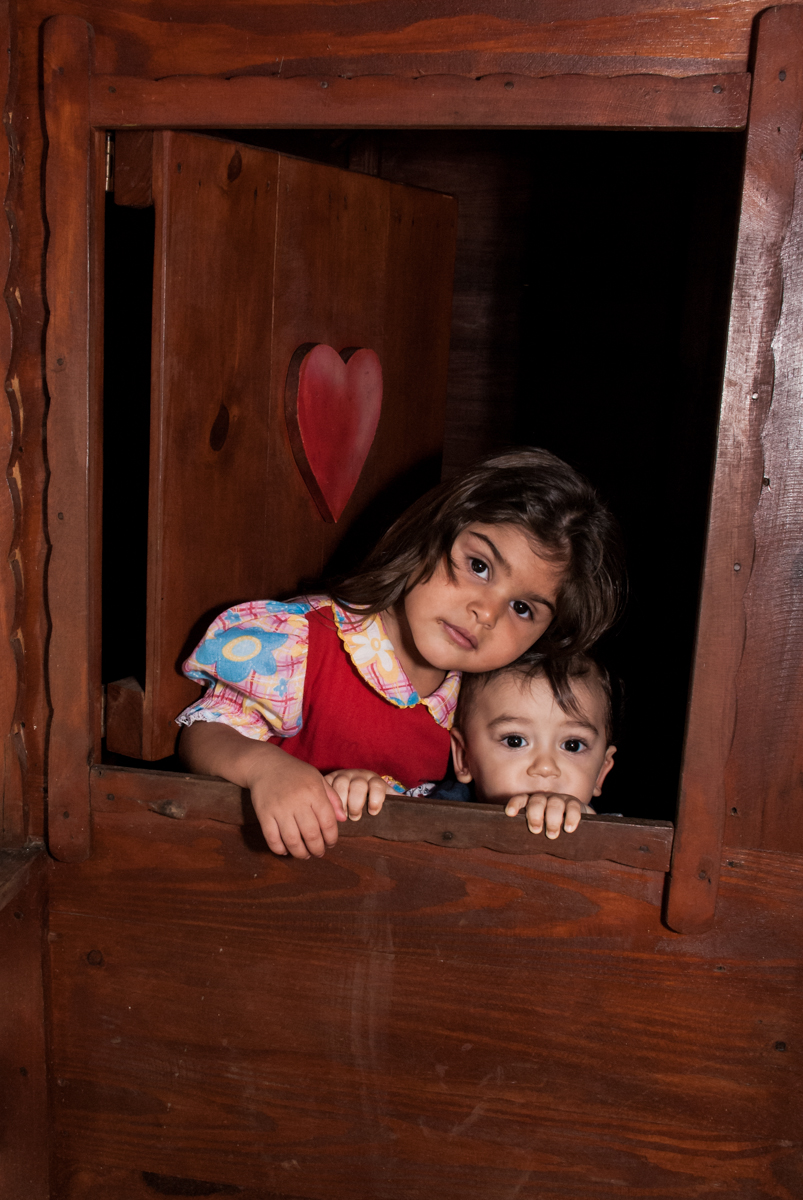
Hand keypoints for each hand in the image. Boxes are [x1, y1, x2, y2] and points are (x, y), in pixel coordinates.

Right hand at [180, 722, 345, 858]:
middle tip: (319, 853)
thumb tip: (343, 818)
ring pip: (292, 840)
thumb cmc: (295, 772)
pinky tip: (285, 850)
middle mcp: (297, 801)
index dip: (332, 837)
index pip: (328, 822)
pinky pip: (272, 838)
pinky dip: (279, 849)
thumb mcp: (317, 779)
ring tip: (304, 855)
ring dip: (300, 853)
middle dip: (317, 849)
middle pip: (311, 834)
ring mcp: (279, 808)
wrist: (265, 764)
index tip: (331, 843)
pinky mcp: (264, 814)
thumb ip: (332, 798)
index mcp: (314, 792)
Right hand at [323, 768, 388, 820]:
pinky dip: (328, 798)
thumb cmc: (369, 796)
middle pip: (358, 786)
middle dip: (357, 803)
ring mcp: (342, 776)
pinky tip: (330, 809)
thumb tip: (415, 805)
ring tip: (343, 816)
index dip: (376, 799)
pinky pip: (326, 786)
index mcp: (374, 780)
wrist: (351, 782)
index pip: (377, 786)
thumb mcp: (382, 796)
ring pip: (341, 785)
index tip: (374, 812)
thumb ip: (394, 799)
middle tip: (356, 817)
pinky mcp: (328, 779)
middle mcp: (358, 776)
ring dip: (341, 802)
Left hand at [504, 791, 594, 838]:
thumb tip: (513, 847)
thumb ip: (529, 834)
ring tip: (552, 835)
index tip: (510, 813)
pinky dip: (571, 817)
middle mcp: (545, 799)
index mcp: (532, 804)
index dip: (515, 804)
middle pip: (537, 801)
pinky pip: (573, 807)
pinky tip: (569, 829)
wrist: (578, 829)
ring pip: (555, 804)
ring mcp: (560, 800)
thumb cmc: (550, 832)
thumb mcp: (538, 831)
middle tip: (535, 831)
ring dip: (552, 819)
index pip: (521, 799)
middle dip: (535, 815)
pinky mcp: (576, 804)